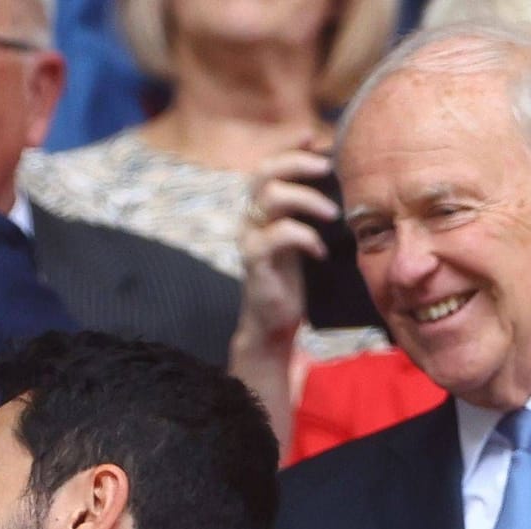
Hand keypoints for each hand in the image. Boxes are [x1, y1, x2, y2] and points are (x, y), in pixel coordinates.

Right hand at [237, 143, 335, 345]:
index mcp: (262, 208)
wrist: (274, 322)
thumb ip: (314, 209)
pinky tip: (320, 251)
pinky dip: (304, 237)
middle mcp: (251, 218)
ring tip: (332, 213)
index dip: (290, 148)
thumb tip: (349, 179)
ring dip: (306, 199)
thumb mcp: (306, 236)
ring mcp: (250, 238)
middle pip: (263, 173)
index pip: (269, 165)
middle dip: (296, 163)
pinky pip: (277, 236)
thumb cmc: (296, 277)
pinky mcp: (255, 261)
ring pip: (269, 198)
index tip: (317, 136)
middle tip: (327, 168)